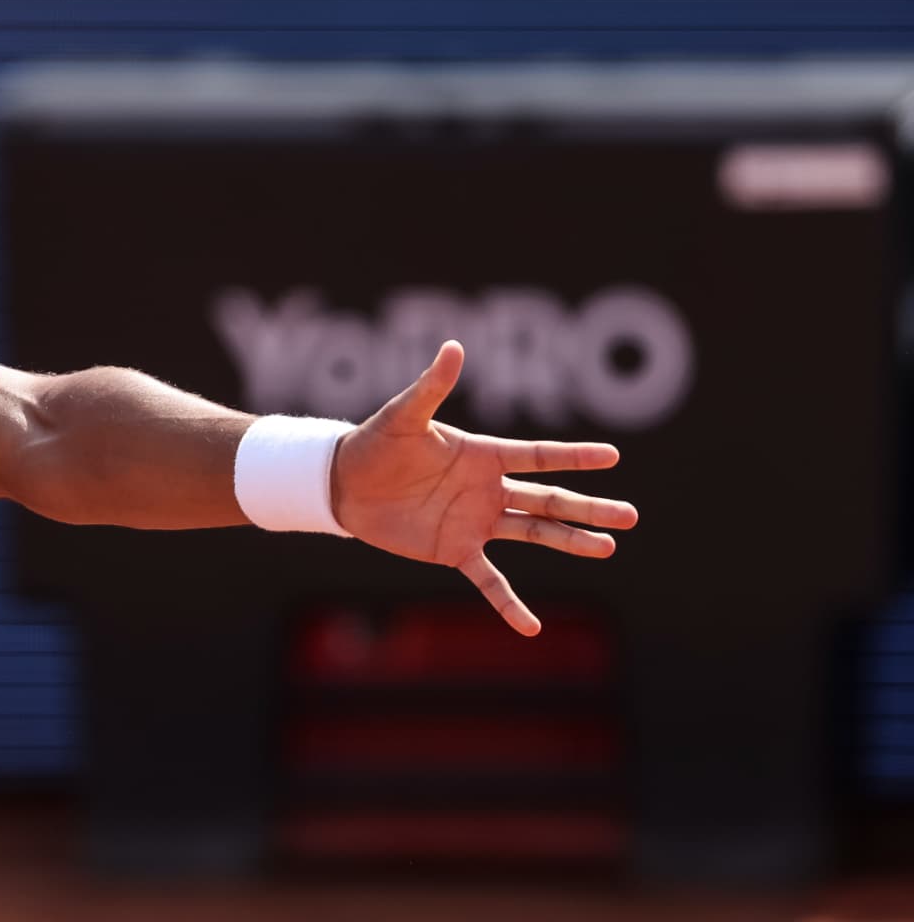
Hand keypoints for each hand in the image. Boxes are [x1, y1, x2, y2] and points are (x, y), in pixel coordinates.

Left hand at [331, 340, 638, 636]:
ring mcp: (476, 521)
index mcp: (483, 455)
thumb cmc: (376, 443)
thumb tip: (454, 346)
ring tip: (607, 547)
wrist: (344, 484)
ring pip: (534, 533)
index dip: (574, 456)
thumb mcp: (404, 416)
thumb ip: (432, 386)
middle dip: (589, 507)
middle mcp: (488, 489)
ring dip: (570, 542)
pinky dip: (508, 603)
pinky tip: (531, 628)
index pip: (539, 456)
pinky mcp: (455, 550)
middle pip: (549, 500)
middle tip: (630, 517)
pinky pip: (489, 580)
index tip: (614, 456)